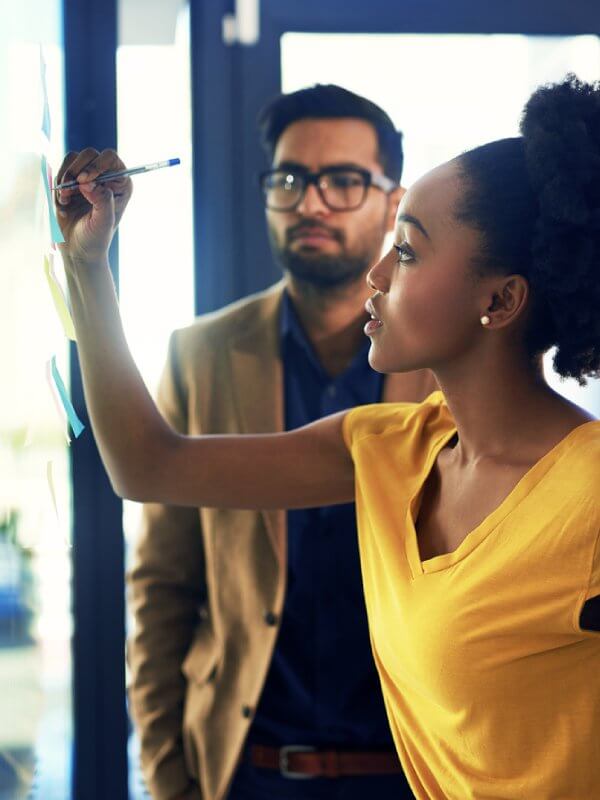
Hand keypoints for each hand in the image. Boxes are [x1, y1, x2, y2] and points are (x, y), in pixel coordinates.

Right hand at [55, 148, 132, 264]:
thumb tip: (88, 182)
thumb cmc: (95, 239)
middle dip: (78, 169)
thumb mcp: (103, 223)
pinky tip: (63, 200)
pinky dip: (58, 182)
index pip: (111, 159)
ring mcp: (87, 178)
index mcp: (121, 185)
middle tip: (73, 188)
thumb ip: (102, 200)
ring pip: (73, 159)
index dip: (97, 164)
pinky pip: (62, 169)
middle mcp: (106, 178)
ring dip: (66, 176)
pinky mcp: (70, 182)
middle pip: (90, 154)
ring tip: (66, 197)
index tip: (84, 180)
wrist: (77, 250)